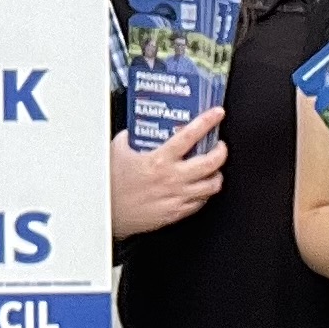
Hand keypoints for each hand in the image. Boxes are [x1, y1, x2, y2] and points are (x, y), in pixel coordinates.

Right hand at [110, 108, 226, 237]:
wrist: (107, 213)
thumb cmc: (110, 184)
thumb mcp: (117, 151)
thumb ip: (131, 137)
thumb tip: (138, 128)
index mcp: (159, 159)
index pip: (191, 135)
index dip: (208, 121)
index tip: (216, 114)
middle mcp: (172, 178)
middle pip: (212, 162)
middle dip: (221, 151)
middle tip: (219, 146)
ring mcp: (176, 197)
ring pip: (212, 185)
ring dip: (216, 174)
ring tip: (213, 169)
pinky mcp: (175, 213)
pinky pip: (200, 202)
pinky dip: (204, 193)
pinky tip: (199, 188)